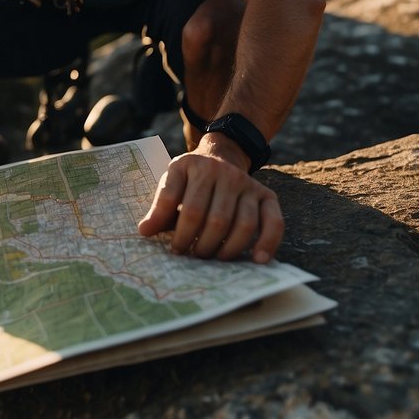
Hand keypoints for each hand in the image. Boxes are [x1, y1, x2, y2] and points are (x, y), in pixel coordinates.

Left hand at [136, 147, 283, 262]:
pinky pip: (274, 221)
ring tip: (210, 258)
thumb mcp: (171, 185)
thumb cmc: (190, 182)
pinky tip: (257, 260)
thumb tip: (145, 232)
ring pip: (241, 223)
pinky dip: (268, 243)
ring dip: (225, 249)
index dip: (168, 227)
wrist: (220, 158)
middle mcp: (220, 171)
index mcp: (188, 165)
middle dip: (196, 243)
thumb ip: (159, 209)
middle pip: (210, 217)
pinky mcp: (266, 194)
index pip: (173, 198)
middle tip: (189, 255)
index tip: (170, 249)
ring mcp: (245, 182)